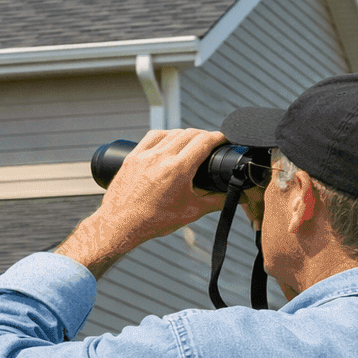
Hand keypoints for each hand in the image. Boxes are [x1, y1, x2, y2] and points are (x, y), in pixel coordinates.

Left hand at [57, 129, 227, 275]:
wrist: (119, 225)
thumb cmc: (152, 221)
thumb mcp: (190, 212)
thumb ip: (216, 202)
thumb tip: (238, 196)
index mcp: (177, 169)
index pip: (204, 141)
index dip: (218, 137)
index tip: (225, 139)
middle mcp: (160, 158)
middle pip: (189, 133)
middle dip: (204, 135)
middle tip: (211, 143)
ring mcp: (144, 155)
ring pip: (170, 132)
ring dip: (185, 134)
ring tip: (192, 143)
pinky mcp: (132, 157)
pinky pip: (151, 136)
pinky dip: (164, 135)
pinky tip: (169, 141)